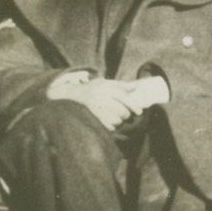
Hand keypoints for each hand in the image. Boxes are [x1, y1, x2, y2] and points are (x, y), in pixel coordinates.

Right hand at [45, 75, 164, 130]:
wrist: (72, 95)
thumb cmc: (93, 89)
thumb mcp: (105, 83)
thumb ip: (121, 85)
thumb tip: (136, 86)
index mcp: (105, 88)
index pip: (124, 97)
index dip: (134, 105)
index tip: (140, 112)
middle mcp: (100, 98)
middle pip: (122, 111)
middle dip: (126, 115)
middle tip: (126, 114)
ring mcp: (95, 109)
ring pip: (116, 121)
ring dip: (119, 121)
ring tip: (117, 118)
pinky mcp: (92, 118)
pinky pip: (108, 127)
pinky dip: (112, 126)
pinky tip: (110, 123)